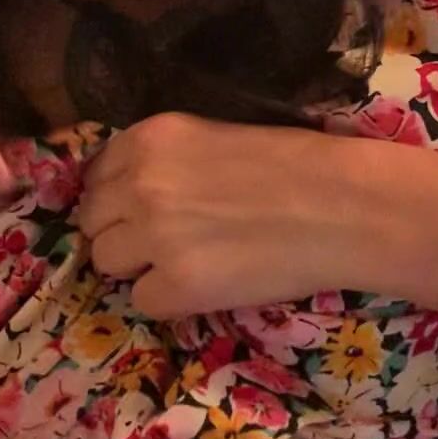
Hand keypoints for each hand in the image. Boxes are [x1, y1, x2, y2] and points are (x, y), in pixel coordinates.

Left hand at [76, 111, 364, 319]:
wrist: (345, 206)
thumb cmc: (296, 165)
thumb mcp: (213, 137)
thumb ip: (162, 160)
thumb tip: (126, 194)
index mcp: (149, 137)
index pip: (96, 176)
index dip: (118, 198)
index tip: (145, 210)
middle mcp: (139, 182)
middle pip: (93, 221)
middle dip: (123, 233)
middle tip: (170, 241)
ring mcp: (153, 235)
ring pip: (107, 262)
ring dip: (140, 267)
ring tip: (190, 263)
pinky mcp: (175, 284)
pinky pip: (143, 301)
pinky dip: (170, 299)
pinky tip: (209, 285)